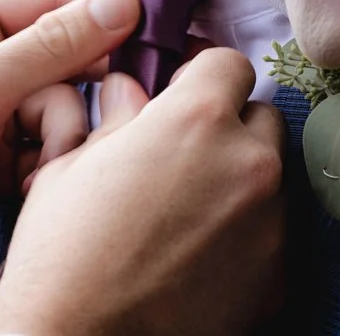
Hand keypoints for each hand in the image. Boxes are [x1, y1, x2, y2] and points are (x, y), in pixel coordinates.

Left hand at [0, 0, 141, 335]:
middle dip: (75, 93)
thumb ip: (53, 45)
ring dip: (61, 138)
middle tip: (88, 118)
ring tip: (40, 167)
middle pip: (67, 54)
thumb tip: (123, 1)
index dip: (102, 16)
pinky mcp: (0, 154)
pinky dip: (51, 166)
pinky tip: (31, 187)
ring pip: (66, 105)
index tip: (151, 37)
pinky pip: (54, 145)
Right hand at [0, 50, 285, 335]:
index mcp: (196, 119)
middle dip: (227, 129)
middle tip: (182, 158)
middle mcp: (248, 163)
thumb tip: (130, 90)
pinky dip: (245, 239)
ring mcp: (270, 223)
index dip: (201, 75)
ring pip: (270, 179)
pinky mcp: (277, 278)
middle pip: (260, 118)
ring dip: (239, 183)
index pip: (228, 63)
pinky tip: (197, 259)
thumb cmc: (62, 257)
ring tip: (186, 216)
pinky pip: (270, 236)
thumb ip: (116, 116)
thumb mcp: (72, 165)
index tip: (185, 90)